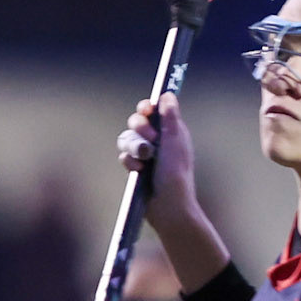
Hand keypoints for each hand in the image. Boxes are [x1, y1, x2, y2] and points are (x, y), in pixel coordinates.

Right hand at [118, 94, 196, 222]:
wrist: (167, 205)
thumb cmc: (176, 172)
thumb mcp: (174, 140)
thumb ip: (170, 116)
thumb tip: (167, 94)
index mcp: (171, 131)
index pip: (153, 111)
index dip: (146, 108)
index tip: (145, 110)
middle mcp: (158, 141)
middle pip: (136, 122)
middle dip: (139, 128)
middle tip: (150, 138)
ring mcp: (146, 155)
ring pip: (127, 139)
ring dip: (134, 147)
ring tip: (145, 159)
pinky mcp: (136, 168)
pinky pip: (124, 157)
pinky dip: (131, 163)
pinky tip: (139, 171)